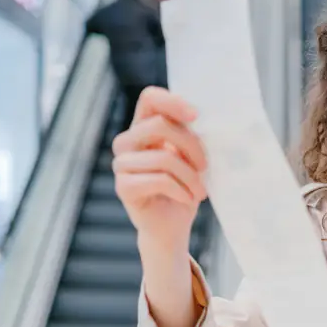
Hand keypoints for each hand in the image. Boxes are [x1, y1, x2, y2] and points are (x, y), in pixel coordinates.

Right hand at [112, 87, 208, 247]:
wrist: (171, 227)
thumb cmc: (184, 188)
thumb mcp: (191, 157)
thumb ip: (190, 135)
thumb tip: (205, 118)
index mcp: (143, 127)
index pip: (149, 98)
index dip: (173, 102)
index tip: (196, 116)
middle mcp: (127, 142)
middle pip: (160, 125)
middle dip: (191, 146)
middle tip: (205, 167)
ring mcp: (121, 164)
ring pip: (164, 157)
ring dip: (190, 177)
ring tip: (200, 191)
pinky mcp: (123, 187)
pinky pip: (160, 180)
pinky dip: (181, 191)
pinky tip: (187, 199)